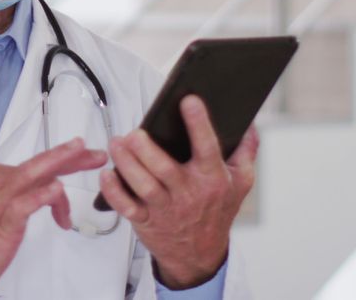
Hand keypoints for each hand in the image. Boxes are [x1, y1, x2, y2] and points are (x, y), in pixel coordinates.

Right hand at [0, 137, 107, 292]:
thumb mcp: (9, 208)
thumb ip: (32, 195)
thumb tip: (57, 192)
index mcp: (1, 176)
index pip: (40, 165)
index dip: (68, 159)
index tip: (89, 157)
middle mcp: (1, 182)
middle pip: (40, 163)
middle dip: (70, 155)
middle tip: (95, 152)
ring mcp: (1, 200)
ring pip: (32, 174)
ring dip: (58, 161)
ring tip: (81, 152)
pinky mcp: (3, 221)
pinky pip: (23, 204)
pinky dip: (41, 196)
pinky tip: (56, 190)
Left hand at [99, 95, 257, 288]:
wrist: (200, 254)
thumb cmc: (217, 211)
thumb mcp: (240, 182)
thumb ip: (245, 151)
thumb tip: (248, 123)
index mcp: (212, 178)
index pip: (207, 147)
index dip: (199, 124)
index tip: (189, 100)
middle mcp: (188, 192)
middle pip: (164, 168)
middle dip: (146, 149)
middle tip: (134, 132)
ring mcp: (165, 208)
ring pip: (143, 185)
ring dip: (126, 164)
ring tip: (117, 144)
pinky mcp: (145, 220)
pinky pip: (126, 206)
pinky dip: (113, 191)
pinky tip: (107, 173)